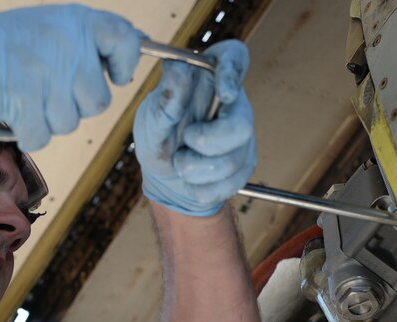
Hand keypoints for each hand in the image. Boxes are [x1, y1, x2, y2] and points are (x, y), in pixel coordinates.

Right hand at [0, 6, 143, 151]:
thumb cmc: (9, 44)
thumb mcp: (55, 25)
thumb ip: (92, 41)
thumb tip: (136, 52)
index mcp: (78, 21)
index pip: (126, 42)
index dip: (124, 65)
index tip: (115, 74)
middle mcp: (66, 44)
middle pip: (98, 102)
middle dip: (76, 104)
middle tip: (49, 88)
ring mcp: (45, 73)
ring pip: (69, 123)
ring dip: (49, 119)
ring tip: (27, 93)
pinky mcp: (24, 101)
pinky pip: (42, 137)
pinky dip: (27, 132)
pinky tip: (14, 108)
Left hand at [133, 40, 256, 215]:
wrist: (163, 173)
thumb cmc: (159, 133)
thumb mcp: (152, 115)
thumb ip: (166, 98)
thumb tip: (178, 68)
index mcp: (210, 79)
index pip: (235, 58)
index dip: (233, 72)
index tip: (225, 92)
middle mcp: (233, 105)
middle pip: (241, 126)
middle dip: (207, 143)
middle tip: (185, 143)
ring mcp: (242, 137)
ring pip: (233, 161)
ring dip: (196, 169)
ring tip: (180, 163)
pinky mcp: (244, 165)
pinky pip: (230, 183)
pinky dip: (203, 188)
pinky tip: (191, 180)